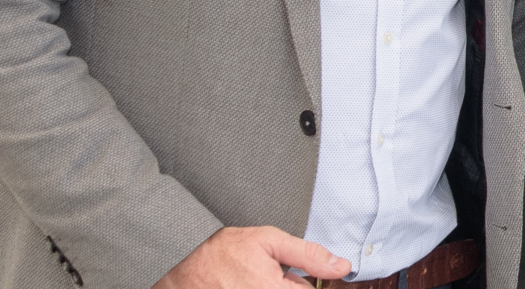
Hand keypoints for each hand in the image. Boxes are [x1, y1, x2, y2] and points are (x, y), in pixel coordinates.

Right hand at [152, 226, 350, 288]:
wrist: (182, 264)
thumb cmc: (224, 250)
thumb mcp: (269, 241)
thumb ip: (308, 255)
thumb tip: (342, 267)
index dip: (303, 282)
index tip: (291, 275)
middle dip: (288, 287)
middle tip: (270, 276)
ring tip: (256, 281)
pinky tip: (247, 285)